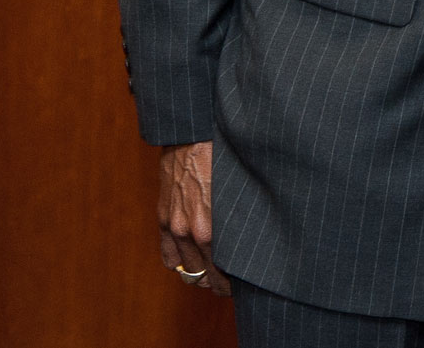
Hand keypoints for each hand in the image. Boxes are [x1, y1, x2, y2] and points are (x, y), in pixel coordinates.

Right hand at [157, 141, 231, 295]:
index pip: (225, 270)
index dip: (235, 283)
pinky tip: (192, 263)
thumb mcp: (241, 189)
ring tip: (214, 278)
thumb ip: (244, 215)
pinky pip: (168, 257)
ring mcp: (175, 227)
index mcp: (215, 225)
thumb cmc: (224, 158)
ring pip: (188, 270)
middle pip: (207, 275)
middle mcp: (194, 230)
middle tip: (232, 287)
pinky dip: (180, 264)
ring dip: (201, 276)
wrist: (192, 137)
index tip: (246, 285)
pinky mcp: (163, 219)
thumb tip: (259, 235)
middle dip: (220, 284)